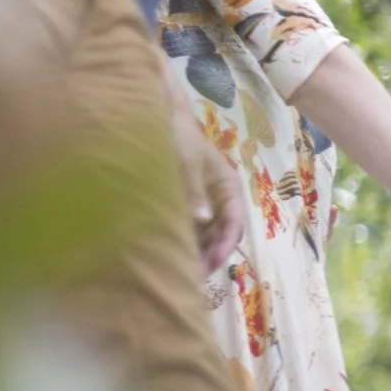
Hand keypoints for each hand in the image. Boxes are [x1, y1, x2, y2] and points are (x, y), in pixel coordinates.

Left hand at [160, 63, 243, 275]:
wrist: (156, 114)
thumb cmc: (177, 135)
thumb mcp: (186, 161)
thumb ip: (194, 192)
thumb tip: (202, 221)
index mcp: (227, 187)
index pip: (234, 222)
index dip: (224, 244)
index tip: (211, 262)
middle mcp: (217, 199)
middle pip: (220, 234)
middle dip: (209, 255)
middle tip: (192, 276)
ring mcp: (199, 203)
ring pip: (204, 235)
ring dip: (195, 253)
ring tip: (180, 272)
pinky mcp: (180, 205)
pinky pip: (186, 230)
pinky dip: (181, 243)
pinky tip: (168, 256)